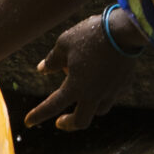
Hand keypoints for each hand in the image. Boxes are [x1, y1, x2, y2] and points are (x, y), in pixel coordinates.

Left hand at [23, 14, 137, 130]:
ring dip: (88, 107)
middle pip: (80, 121)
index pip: (52, 106)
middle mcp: (93, 95)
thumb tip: (42, 70)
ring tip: (82, 96)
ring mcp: (111, 91)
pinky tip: (101, 83)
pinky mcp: (125, 83)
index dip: (38, 115)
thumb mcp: (64, 43)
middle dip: (68, 124)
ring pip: (98, 110)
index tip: (28, 122)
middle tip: (60, 121)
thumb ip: (52, 60)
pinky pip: (112, 95)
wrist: (125, 29)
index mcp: (75, 87)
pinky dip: (103, 94)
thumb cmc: (90, 34)